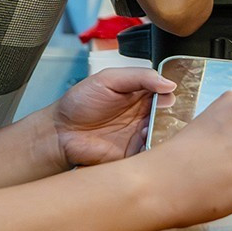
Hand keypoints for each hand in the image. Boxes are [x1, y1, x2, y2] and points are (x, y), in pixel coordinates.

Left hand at [52, 67, 175, 168]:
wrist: (59, 131)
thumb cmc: (79, 102)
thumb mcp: (108, 78)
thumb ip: (140, 77)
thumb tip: (169, 84)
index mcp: (141, 95)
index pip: (167, 94)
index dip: (172, 95)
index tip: (169, 97)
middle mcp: (144, 116)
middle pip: (169, 116)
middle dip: (170, 116)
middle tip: (161, 113)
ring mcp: (139, 136)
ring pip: (164, 135)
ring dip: (162, 132)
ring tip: (147, 126)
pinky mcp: (133, 154)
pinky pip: (150, 153)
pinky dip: (153, 149)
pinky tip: (143, 139)